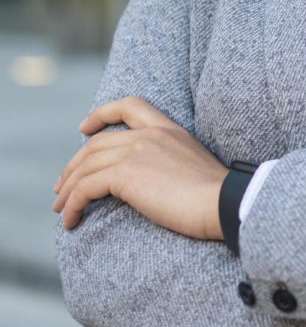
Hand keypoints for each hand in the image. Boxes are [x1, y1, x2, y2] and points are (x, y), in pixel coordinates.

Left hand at [53, 96, 228, 239]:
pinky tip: (71, 221)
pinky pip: (85, 188)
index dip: (101, 113)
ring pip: (86, 166)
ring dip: (68, 190)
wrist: (223, 202)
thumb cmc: (215, 194)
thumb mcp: (192, 165)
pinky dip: (72, 205)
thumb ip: (169, 161)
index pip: (130, 104)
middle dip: (73, 166)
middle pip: (96, 143)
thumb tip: (151, 180)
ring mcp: (137, 151)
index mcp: (169, 129)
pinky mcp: (126, 174)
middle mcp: (150, 135)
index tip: (84, 128)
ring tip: (61, 210)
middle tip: (63, 187)